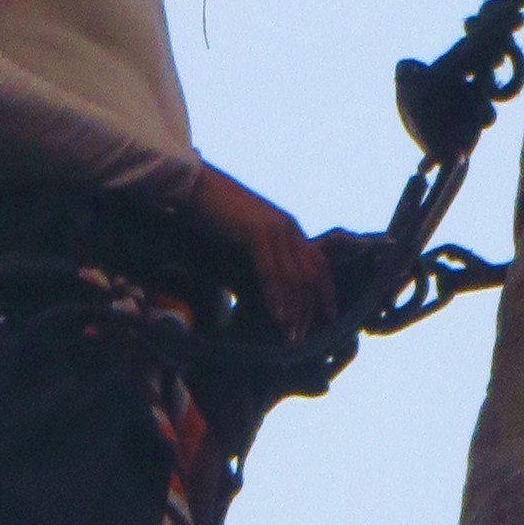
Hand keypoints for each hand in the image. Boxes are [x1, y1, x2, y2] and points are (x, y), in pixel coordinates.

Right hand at [191, 164, 329, 335]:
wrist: (194, 186)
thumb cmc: (216, 213)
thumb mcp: (249, 233)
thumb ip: (264, 252)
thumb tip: (267, 281)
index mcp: (290, 228)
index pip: (320, 264)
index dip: (327, 293)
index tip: (329, 320)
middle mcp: (288, 228)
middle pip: (311, 275)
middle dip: (310, 310)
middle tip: (303, 338)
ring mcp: (274, 229)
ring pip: (294, 277)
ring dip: (295, 310)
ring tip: (291, 337)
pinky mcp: (255, 233)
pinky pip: (271, 271)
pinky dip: (276, 297)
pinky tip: (278, 318)